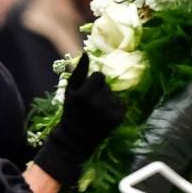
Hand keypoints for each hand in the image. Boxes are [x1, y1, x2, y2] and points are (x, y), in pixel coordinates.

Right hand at [32, 55, 127, 186]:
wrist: (75, 139)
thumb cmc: (71, 112)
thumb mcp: (69, 91)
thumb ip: (78, 71)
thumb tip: (86, 52)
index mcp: (84, 94)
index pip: (99, 76)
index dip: (93, 83)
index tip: (86, 93)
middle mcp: (98, 103)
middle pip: (108, 85)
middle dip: (100, 92)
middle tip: (90, 105)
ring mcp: (109, 112)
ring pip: (115, 95)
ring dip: (108, 100)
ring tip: (97, 111)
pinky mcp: (118, 119)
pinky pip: (122, 103)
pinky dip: (115, 107)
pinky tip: (105, 116)